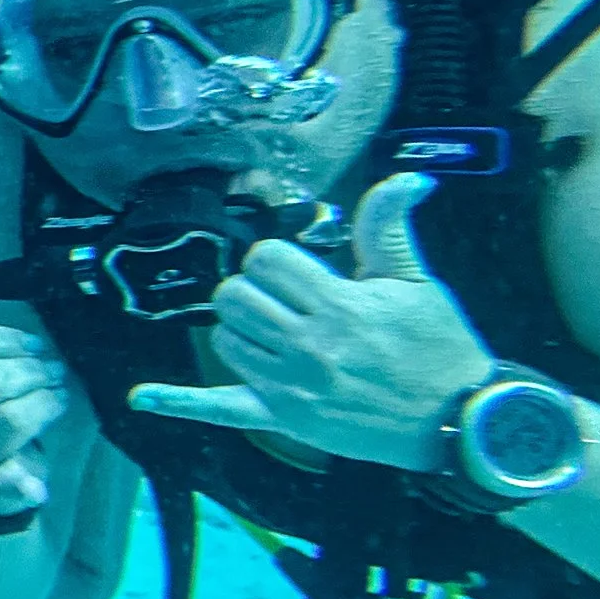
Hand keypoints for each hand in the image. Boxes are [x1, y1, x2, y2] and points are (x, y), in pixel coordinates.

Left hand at [129, 173, 496, 470]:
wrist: (457, 420)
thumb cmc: (437, 345)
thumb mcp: (416, 282)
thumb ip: (390, 227)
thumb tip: (408, 178)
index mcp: (340, 307)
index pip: (265, 261)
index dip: (276, 260)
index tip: (300, 272)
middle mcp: (309, 347)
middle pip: (235, 297)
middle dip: (253, 290)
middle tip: (286, 301)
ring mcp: (292, 385)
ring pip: (225, 339)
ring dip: (241, 329)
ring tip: (278, 332)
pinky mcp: (283, 418)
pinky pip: (220, 409)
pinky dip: (178, 403)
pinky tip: (141, 397)